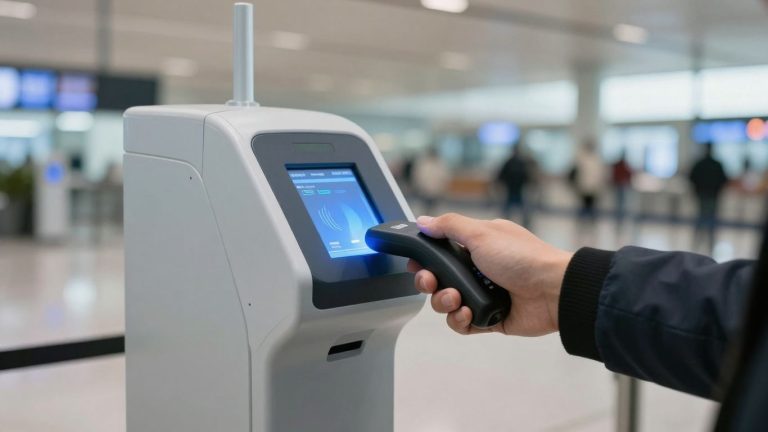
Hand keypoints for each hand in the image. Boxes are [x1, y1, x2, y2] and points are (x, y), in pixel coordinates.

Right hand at [408, 213, 571, 336]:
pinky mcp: (489, 318)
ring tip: (457, 299)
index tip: (416, 262)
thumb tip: (423, 221)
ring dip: (444, 302)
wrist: (553, 292)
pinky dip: (460, 320)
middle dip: (429, 282)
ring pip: (447, 303)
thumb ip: (449, 226)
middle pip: (438, 279)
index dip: (425, 259)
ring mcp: (483, 294)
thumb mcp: (482, 233)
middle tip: (432, 282)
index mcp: (477, 246)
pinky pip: (462, 324)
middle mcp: (478, 269)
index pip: (440, 252)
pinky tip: (469, 314)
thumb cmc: (523, 258)